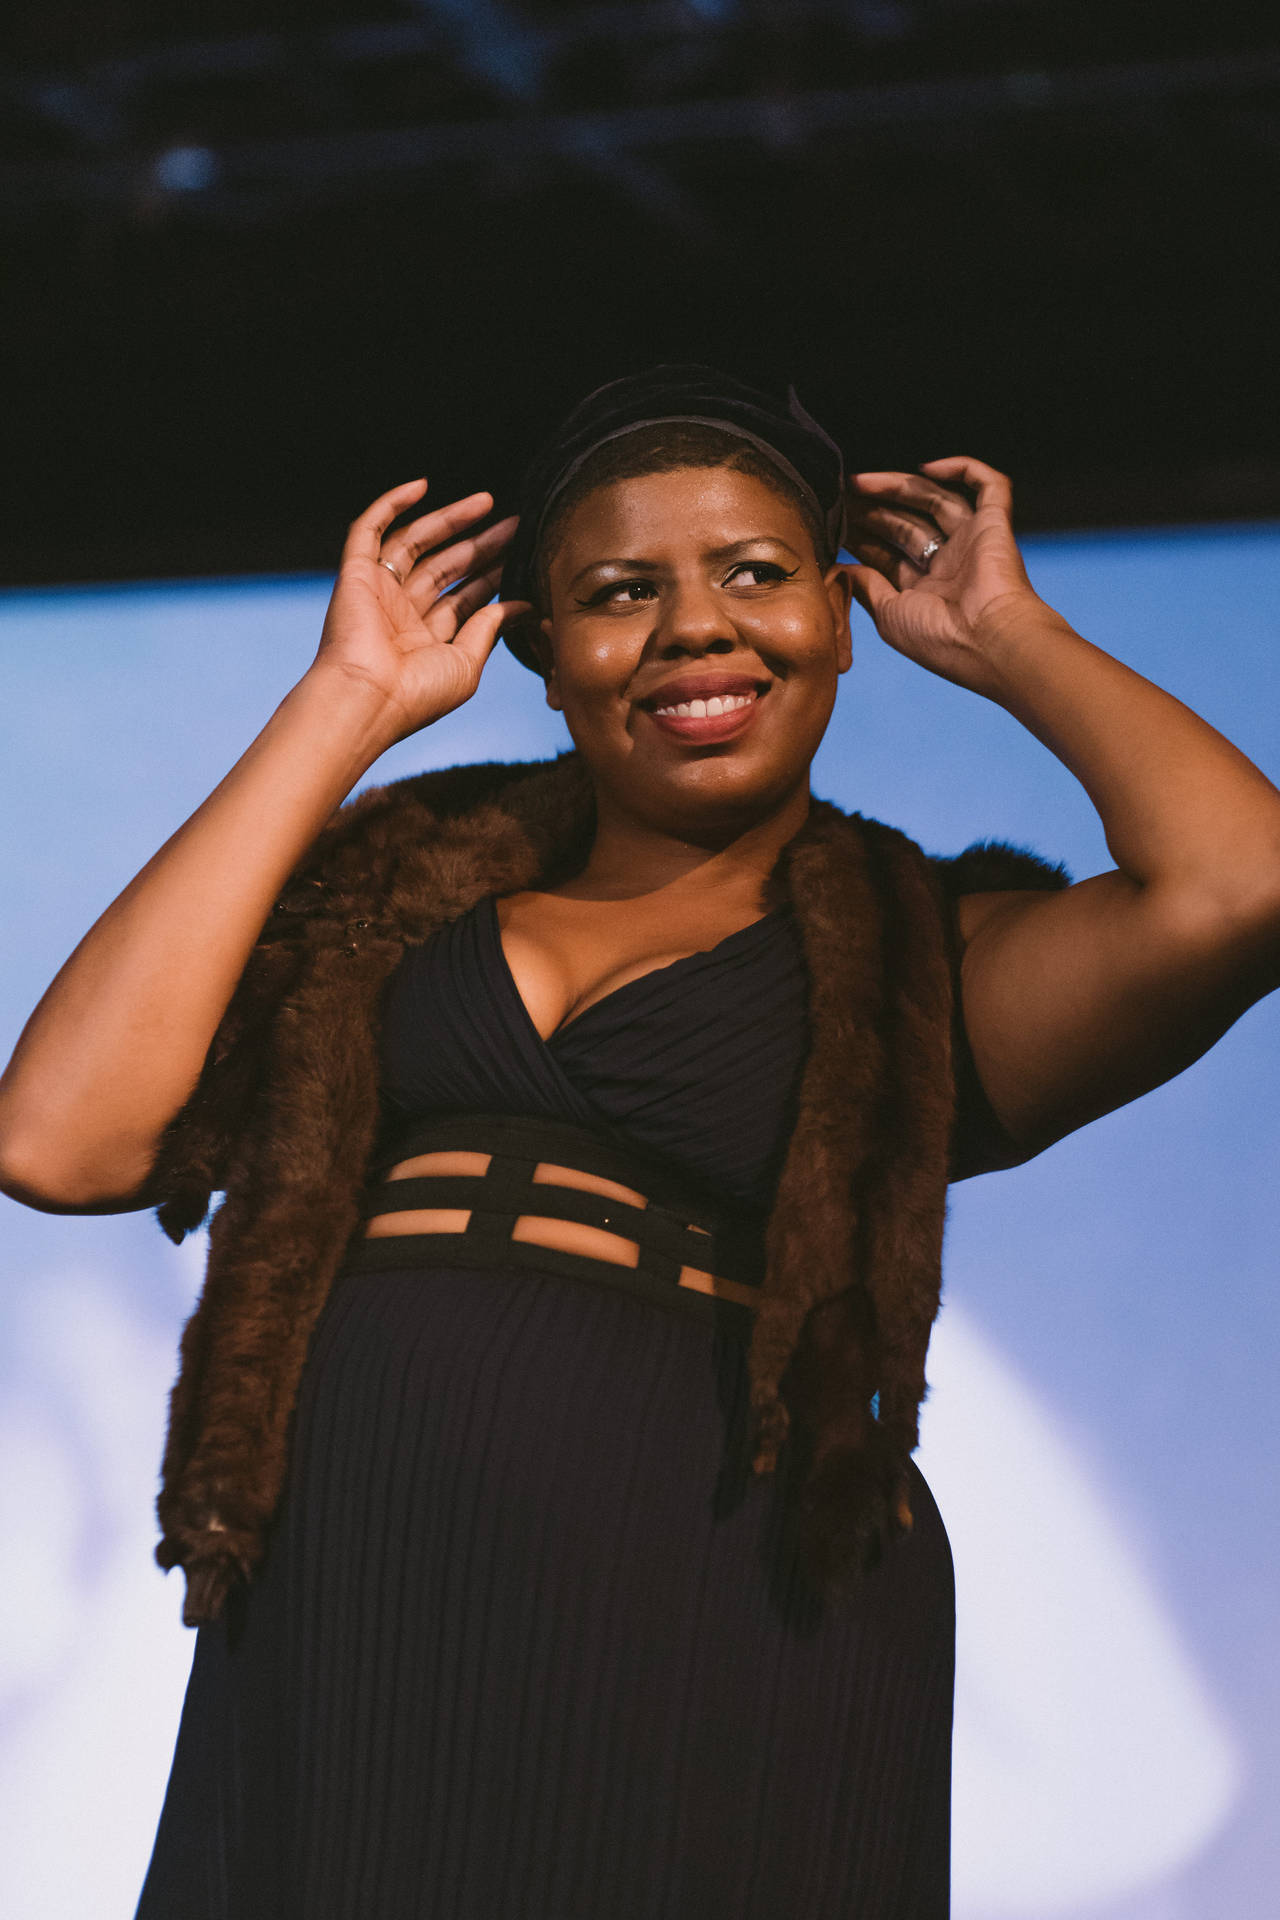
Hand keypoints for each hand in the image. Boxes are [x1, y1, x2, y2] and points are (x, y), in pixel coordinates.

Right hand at [309, 478, 530, 747]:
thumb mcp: (467, 664)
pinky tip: (422, 486)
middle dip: (481, 545)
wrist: (367, 699)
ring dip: (449, 520)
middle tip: (515, 524)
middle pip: (446, 567)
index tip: (522, 556)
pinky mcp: (355, 574)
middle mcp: (402, 614)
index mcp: (426, 640)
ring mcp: (378, 591)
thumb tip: (525, 606)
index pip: (464, 599)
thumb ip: (491, 629)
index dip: (492, 576)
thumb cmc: (417, 695)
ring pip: (417, 543)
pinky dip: (391, 505)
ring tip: (487, 502)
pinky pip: (369, 530)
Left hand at [844, 457, 1046, 696]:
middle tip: (840, 496)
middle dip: (872, 510)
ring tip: (859, 482)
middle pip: (907, 523)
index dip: (861, 536)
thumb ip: (866, 588)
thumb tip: (840, 568)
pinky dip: (963, 468)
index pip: (889, 553)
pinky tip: (928, 466)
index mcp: (926, 590)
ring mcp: (973, 541)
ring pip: (934, 498)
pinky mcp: (996, 523)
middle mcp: (950, 563)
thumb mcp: (889, 615)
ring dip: (898, 487)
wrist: (989, 642)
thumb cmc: (939, 640)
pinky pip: (988, 485)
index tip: (832, 523)